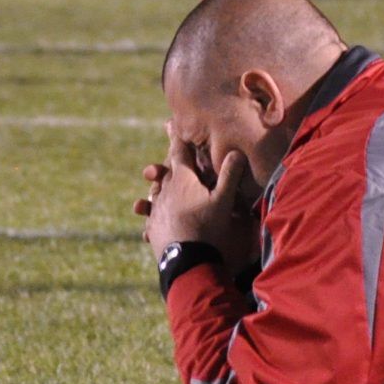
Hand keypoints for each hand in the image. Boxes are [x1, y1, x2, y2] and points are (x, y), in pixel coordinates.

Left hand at [137, 139, 258, 270]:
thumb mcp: (224, 200)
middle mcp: (165, 191)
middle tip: (161, 158)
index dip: (176, 136)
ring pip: (155, 192)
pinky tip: (146, 218)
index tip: (169, 122)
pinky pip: (150, 217)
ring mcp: (157, 211)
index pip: (179, 151)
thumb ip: (230, 174)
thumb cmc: (208, 228)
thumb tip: (236, 151)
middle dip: (166, 162)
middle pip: (165, 171)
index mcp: (182, 180)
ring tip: (151, 185)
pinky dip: (150, 213)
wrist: (188, 261)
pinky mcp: (153, 229)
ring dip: (156, 186)